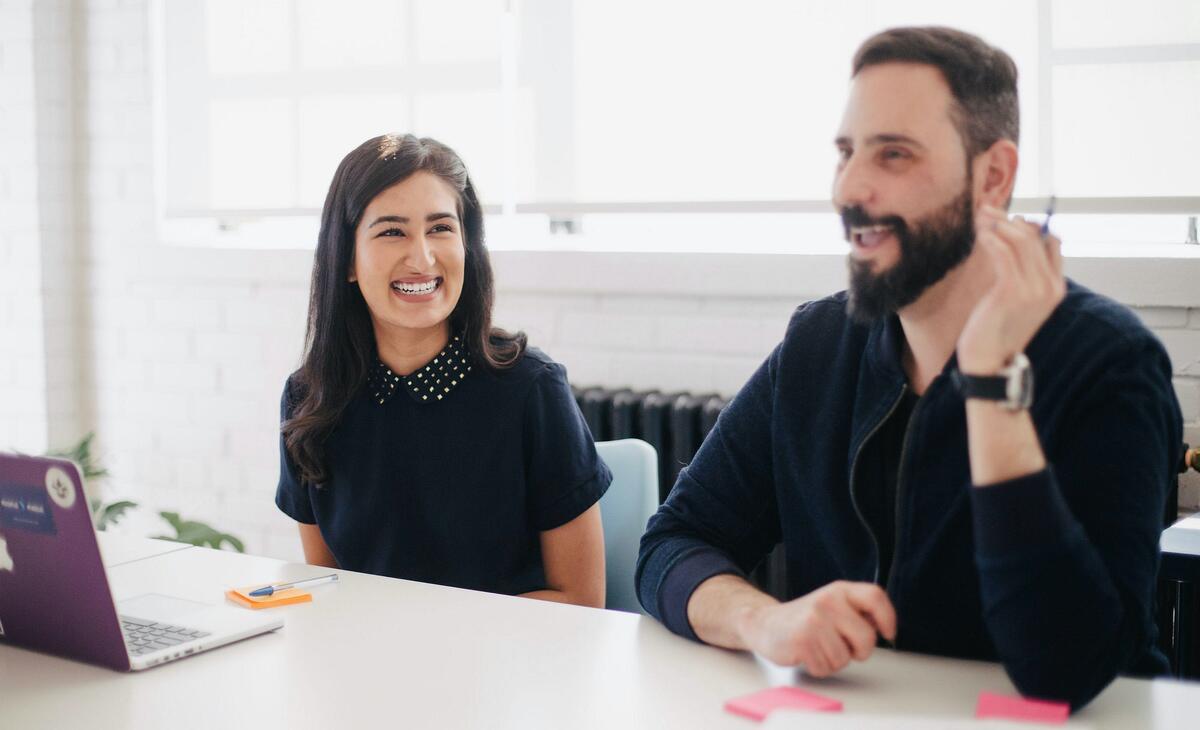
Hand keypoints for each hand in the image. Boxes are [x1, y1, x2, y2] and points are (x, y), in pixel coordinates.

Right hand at [735, 581, 896, 676]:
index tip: (887, 633)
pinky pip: (826, 668)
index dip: (888, 617)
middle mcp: (828, 601)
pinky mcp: (802, 640)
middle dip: (859, 651)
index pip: (875, 597)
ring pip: (845, 658)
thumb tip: (882, 626)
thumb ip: (857, 612)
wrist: (765, 624)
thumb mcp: (833, 606)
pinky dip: (818, 668)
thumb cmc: (805, 620)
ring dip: (834, 661)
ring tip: (818, 648)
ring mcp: (814, 620)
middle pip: (867, 638)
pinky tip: (807, 654)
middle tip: (843, 647)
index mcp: (839, 591)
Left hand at [957, 205, 1065, 373]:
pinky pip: (1004, 253)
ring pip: (1019, 241)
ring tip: (979, 217)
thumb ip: (1021, 274)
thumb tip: (1012, 242)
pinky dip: (991, 238)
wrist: (988, 362)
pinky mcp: (1012, 291)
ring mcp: (1034, 289)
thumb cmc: (996, 329)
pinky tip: (980, 233)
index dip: (1030, 226)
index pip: (1051, 243)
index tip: (1006, 218)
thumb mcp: (1015, 300)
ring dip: (997, 224)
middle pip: (1035, 237)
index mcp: (1056, 287)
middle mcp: (1050, 286)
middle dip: (1008, 219)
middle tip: (986, 209)